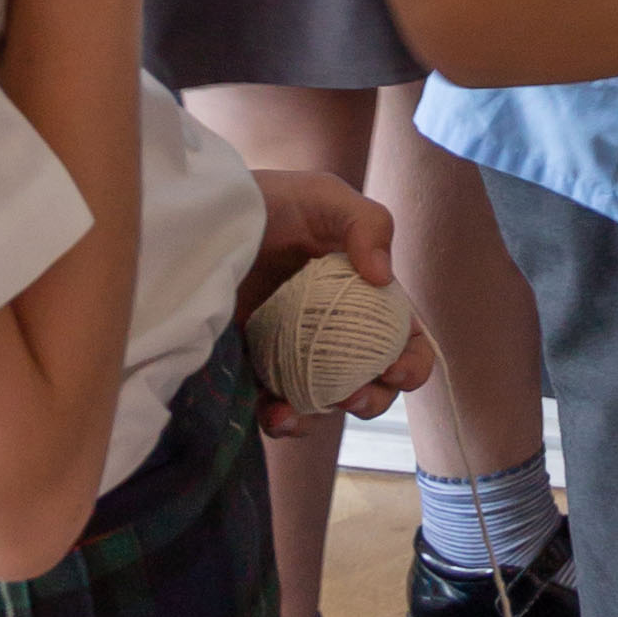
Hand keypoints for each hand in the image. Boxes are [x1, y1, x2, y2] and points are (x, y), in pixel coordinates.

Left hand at [234, 169, 433, 430]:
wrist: (206, 217)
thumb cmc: (272, 201)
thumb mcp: (325, 197)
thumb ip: (367, 223)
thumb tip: (383, 278)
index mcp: (366, 297)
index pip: (405, 340)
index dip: (412, 364)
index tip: (395, 370)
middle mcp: (337, 331)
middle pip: (372, 382)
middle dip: (372, 400)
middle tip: (352, 396)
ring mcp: (297, 353)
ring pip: (324, 403)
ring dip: (319, 418)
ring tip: (293, 413)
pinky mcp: (258, 367)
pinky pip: (277, 406)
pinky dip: (280, 420)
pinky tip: (271, 413)